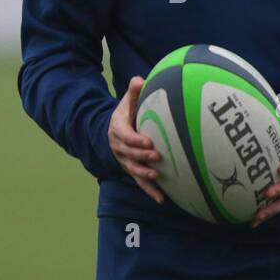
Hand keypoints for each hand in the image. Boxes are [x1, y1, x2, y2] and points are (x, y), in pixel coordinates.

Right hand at [108, 76, 165, 204]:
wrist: (117, 130)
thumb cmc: (128, 113)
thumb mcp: (128, 102)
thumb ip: (134, 92)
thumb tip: (139, 80)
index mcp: (117, 129)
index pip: (124, 136)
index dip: (135, 140)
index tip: (147, 142)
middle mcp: (119, 147)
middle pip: (129, 154)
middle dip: (142, 157)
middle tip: (157, 156)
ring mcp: (125, 160)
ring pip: (133, 169)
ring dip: (144, 174)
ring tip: (156, 176)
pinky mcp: (132, 170)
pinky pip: (140, 182)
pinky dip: (150, 191)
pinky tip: (161, 199)